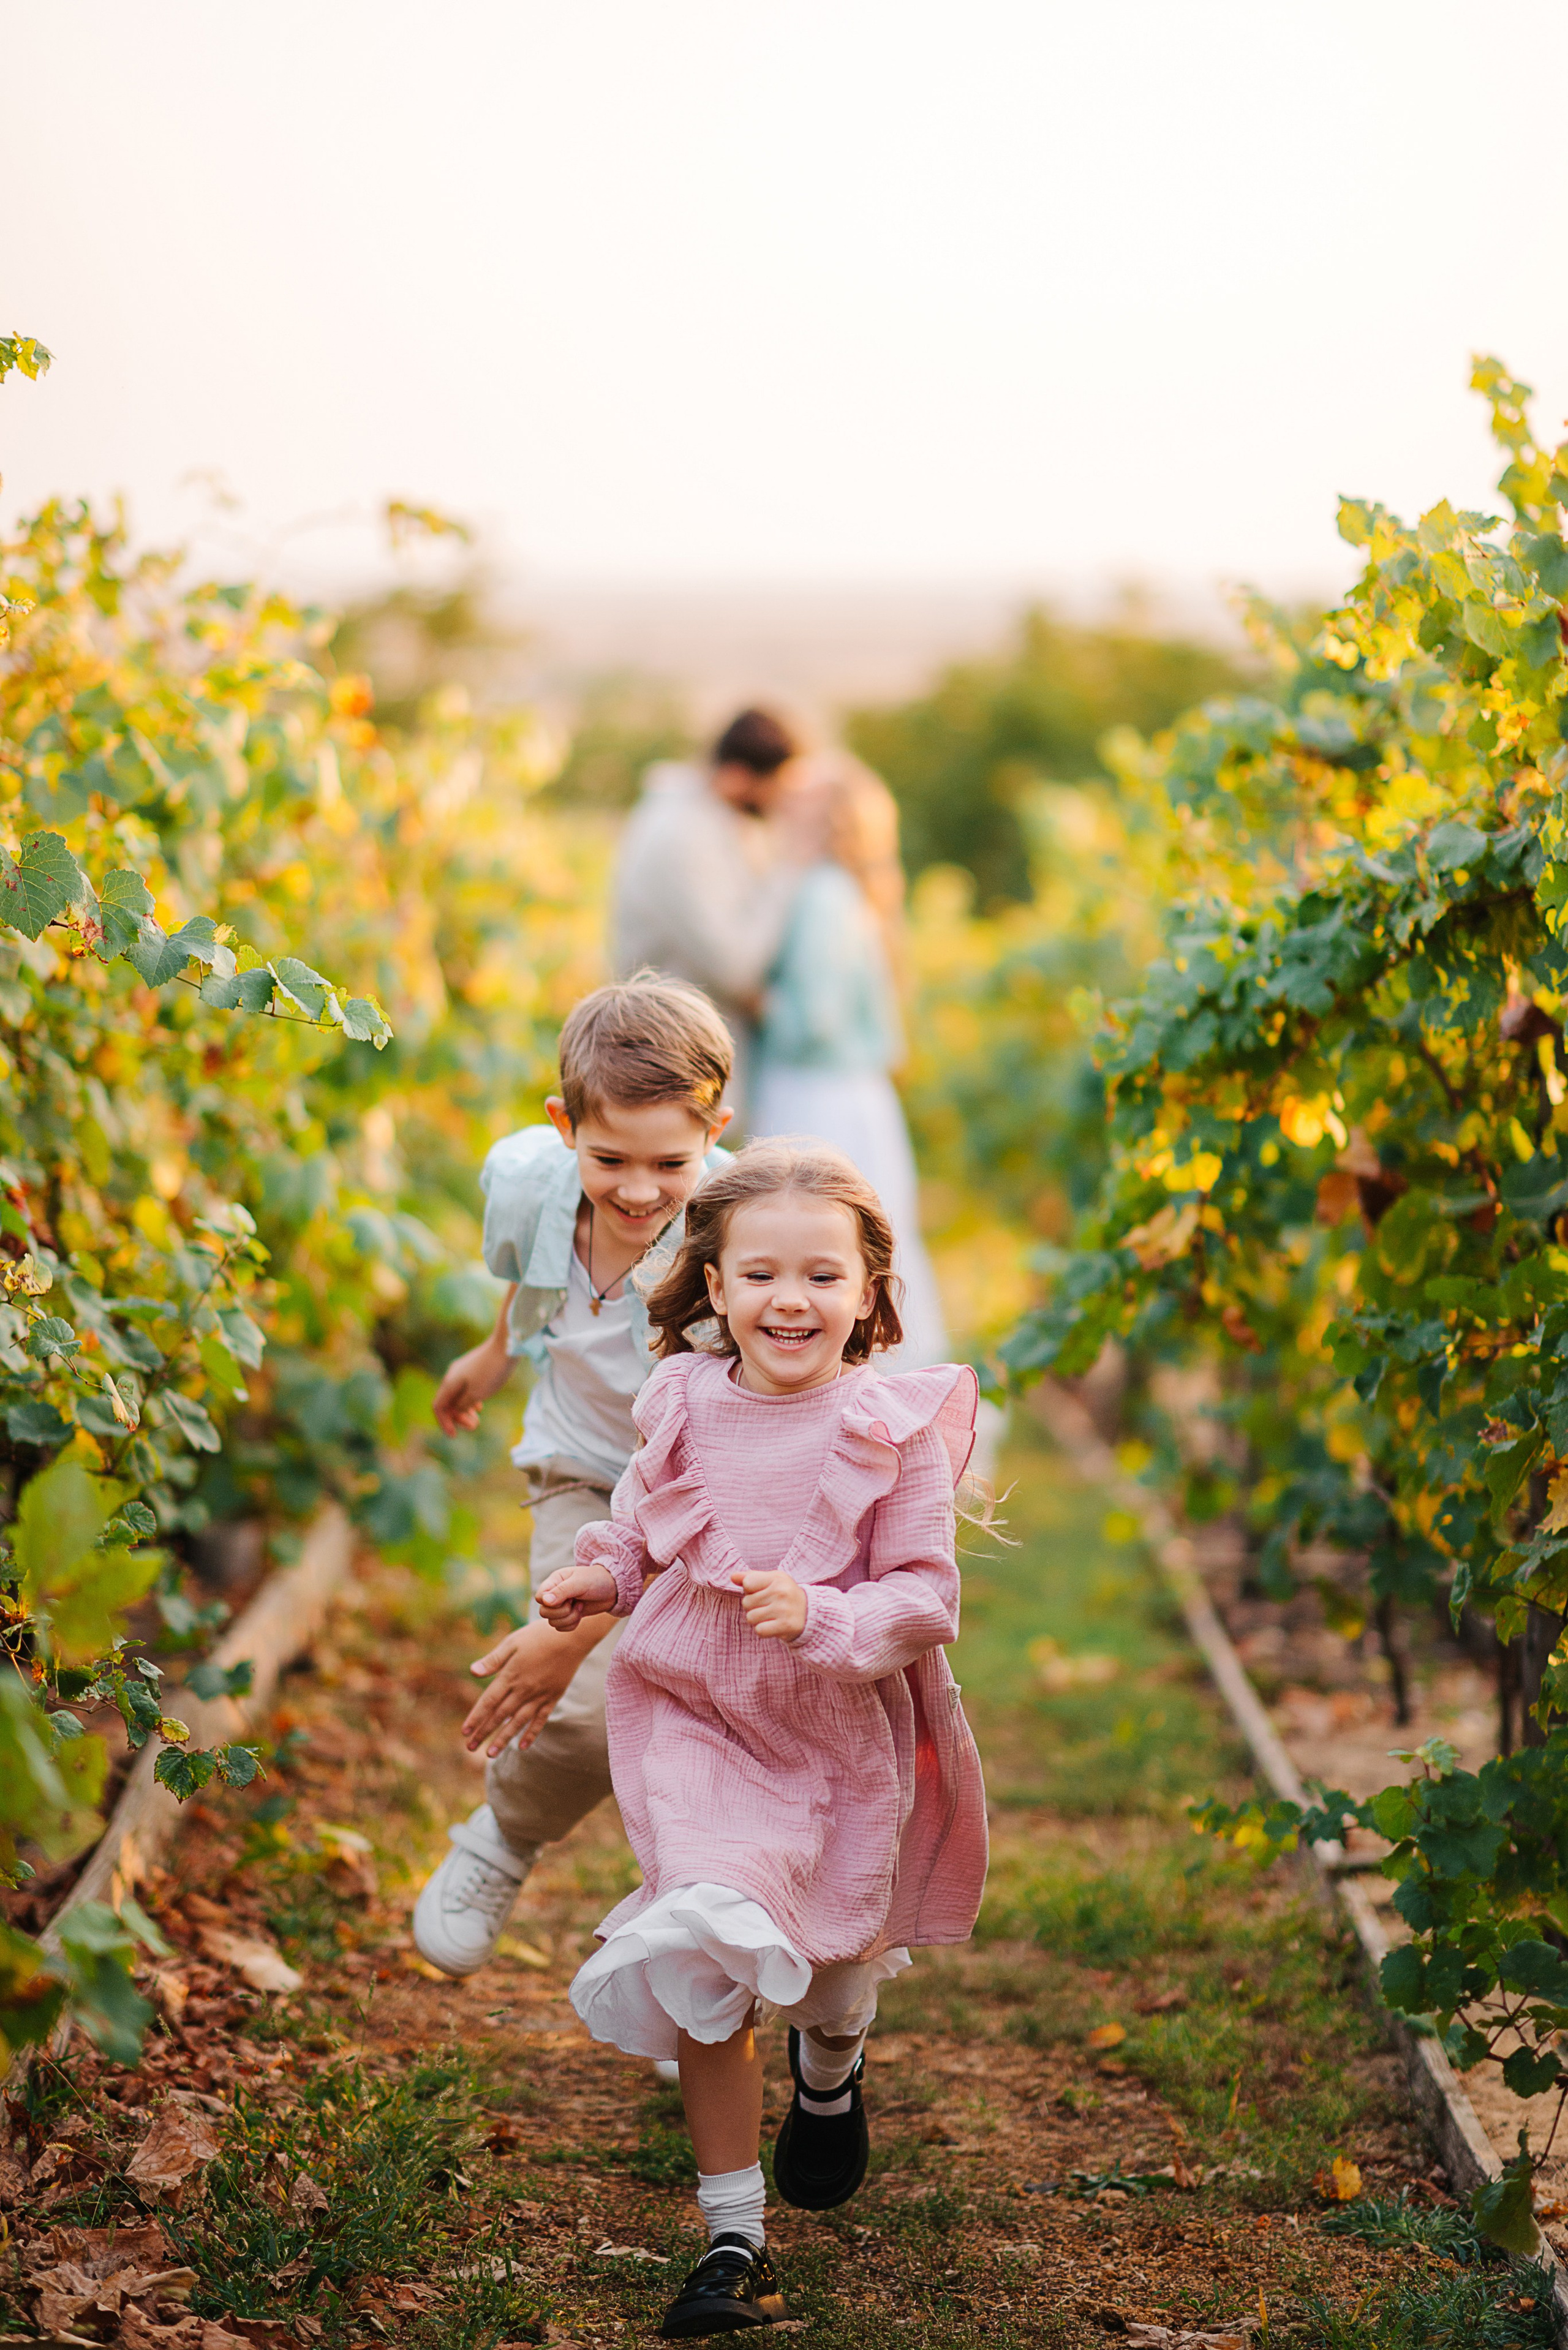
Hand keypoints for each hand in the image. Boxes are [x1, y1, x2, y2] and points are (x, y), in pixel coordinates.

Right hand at [433, 1335, 511, 1434]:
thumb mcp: (477, 1393)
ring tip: (477, 1421)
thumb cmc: (491, 1370)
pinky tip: (479, 1407)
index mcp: (450, 1382)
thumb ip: (463, 1405)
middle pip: (448, 1402)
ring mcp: (463, 1370)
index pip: (438, 1406)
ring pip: (458, 1395)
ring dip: (465, 1410)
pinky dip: (470, 1400)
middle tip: (474, 1427)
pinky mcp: (473, 1368)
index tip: (454, 1436)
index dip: (444, 1422)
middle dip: (458, 1418)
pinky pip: (466, 1388)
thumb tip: (456, 1409)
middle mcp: (452, 1375)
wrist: (506, 1345)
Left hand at [462, 1615, 608, 1757]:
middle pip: (500, 1715)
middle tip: (470, 1748)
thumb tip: (472, 1672)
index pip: (489, 1702)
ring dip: (503, 1739)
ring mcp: (539, 1695)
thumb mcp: (512, 1642)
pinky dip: (531, 1733)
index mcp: (511, 1675)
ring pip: (518, 1722)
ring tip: (490, 1755)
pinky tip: (522, 1747)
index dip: (476, 1717)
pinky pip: (541, 1719)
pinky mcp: (553, 1697)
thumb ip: (493, 1660)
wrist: (572, 1636)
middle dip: (484, 1732)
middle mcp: (524, 1689)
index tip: (464, 1732)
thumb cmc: (538, 1635)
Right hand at [535, 1560, 617, 1630]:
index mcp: (554, 1581)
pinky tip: (581, 1613)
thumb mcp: (580, 1583)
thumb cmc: (597, 1580)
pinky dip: (572, 1624)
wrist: (614, 1589)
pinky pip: (561, 1628)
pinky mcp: (568, 1616)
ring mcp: (561, 1606)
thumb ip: (562, 1591)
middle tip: (575, 1602)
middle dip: (562, 1612)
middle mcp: (555, 1594)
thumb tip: (544, 1601)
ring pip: (552, 1622)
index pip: (539, 1597)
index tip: (567, 1598)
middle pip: (543, 1613)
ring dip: (569, 1618)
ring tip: (581, 1607)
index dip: (550, 1602)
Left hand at [732, 1567, 807, 1641]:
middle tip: (768, 1606)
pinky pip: (759, 1630)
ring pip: (750, 1618)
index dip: (750, 1590)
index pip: (747, 1583)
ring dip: (757, 1620)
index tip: (762, 1592)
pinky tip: (773, 1625)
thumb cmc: (784, 1594)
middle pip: (746, 1602)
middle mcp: (781, 1592)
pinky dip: (763, 1630)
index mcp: (777, 1578)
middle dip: (753, 1606)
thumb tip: (732, 1577)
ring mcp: (784, 1609)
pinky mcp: (786, 1625)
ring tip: (770, 1616)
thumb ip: (751, 1577)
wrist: (809, 1613)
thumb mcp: (771, 1580)